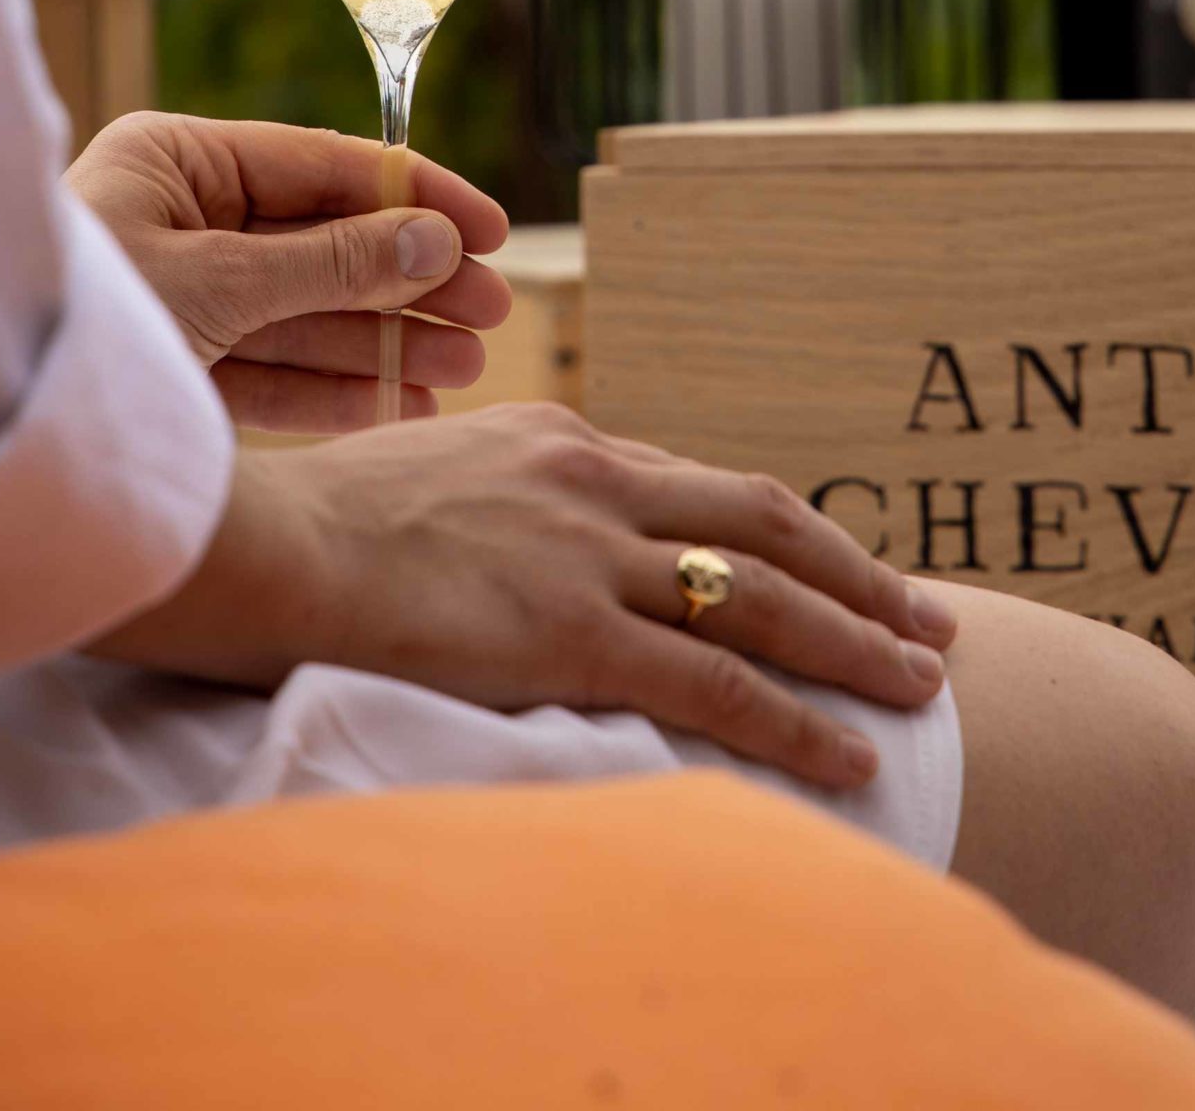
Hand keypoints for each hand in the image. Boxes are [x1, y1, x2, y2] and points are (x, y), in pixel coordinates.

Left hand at [66, 112, 511, 431]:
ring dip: (386, 341)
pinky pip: (271, 371)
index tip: (489, 231)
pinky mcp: (178, 367)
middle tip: (492, 313)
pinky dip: (335, 391)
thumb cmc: (87, 316)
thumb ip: (334, 263)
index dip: (415, 198)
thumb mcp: (220, 280)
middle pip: (324, 244)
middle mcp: (182, 221)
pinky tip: (402, 402)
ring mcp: (181, 297)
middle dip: (410, 283)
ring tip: (463, 368)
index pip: (323, 166)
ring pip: (306, 313)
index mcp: (177, 163)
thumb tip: (436, 241)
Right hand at [97, 404, 959, 791]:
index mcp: (567, 441)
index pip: (707, 488)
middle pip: (767, 526)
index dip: (789, 534)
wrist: (264, 538)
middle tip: (930, 619)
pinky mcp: (572, 631)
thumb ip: (506, 499)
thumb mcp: (435, 471)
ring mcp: (590, 555)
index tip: (844, 567)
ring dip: (856, 645)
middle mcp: (599, 483)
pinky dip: (794, 721)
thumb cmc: (320, 517)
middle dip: (859, 576)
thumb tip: (527, 544)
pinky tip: (850, 753)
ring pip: (763, 601)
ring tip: (925, 685)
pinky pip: (715, 684)